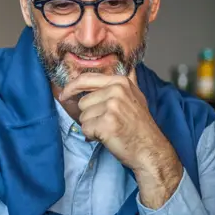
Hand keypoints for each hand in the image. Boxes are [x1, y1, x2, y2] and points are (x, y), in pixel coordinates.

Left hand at [60, 72, 182, 208]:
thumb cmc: (139, 126)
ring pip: (82, 116)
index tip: (64, 95)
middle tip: (108, 122)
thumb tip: (124, 65)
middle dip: (90, 115)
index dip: (71, 87)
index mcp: (120, 82)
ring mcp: (112, 106)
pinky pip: (85, 129)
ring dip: (92, 126)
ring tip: (110, 129)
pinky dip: (93, 136)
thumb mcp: (135, 96)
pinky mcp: (107, 123)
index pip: (85, 79)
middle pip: (82, 102)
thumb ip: (123, 82)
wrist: (150, 149)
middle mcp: (116, 91)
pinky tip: (108, 136)